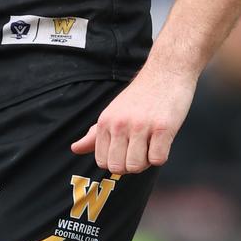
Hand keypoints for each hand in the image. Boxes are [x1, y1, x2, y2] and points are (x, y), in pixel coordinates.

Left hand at [70, 65, 196, 173]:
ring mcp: (140, 125)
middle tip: (140, 147)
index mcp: (105, 121)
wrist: (165, 72)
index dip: (116, 162)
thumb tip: (75, 149)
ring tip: (151, 142)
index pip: (102, 161)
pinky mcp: (163, 127)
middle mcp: (119, 124)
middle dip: (130, 165)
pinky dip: (161, 155)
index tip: (126, 149)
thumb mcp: (112, 112)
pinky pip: (157, 160)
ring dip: (146, 161)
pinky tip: (162, 139)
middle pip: (118, 168)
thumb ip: (95, 134)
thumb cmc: (139, 96)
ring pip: (136, 166)